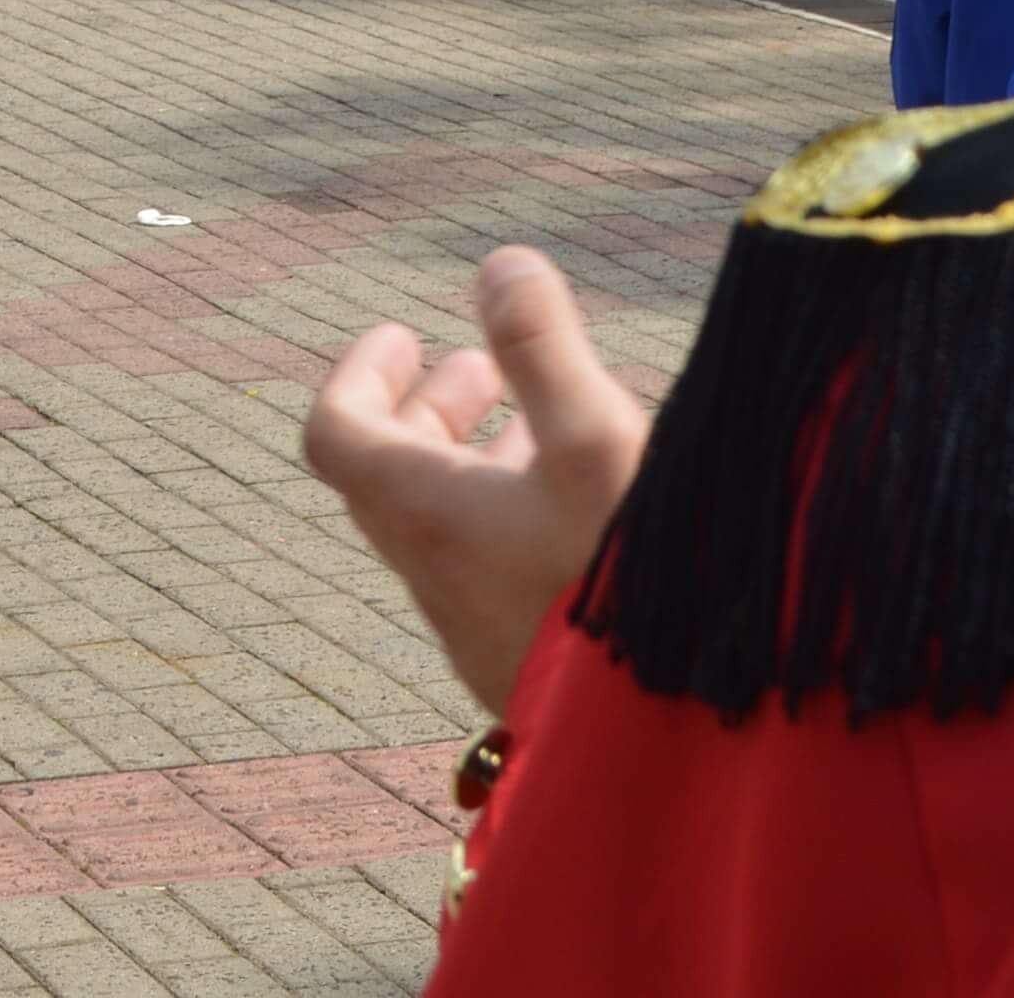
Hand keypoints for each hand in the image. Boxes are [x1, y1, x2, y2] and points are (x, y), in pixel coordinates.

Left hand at [302, 247, 650, 716]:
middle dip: (428, 409)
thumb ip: (544, 349)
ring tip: (538, 422)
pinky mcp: (526, 666)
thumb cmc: (629, 588)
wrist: (676, 751)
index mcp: (428, 517)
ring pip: (448, 526)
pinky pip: (492, 570)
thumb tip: (499, 263)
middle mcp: (436, 577)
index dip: (357, 374)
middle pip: (391, 478)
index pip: (337, 434)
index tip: (400, 332)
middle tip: (477, 368)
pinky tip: (586, 504)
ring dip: (476, 462)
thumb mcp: (595, 444)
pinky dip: (513, 513)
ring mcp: (478, 630)